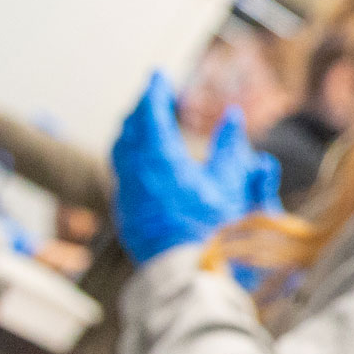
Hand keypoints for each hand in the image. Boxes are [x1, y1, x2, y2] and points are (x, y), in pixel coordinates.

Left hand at [110, 76, 278, 261]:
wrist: (191, 277)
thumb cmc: (217, 234)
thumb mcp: (233, 187)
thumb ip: (233, 150)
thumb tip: (232, 117)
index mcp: (161, 161)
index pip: (150, 113)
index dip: (154, 91)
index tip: (159, 75)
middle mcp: (136, 174)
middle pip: (129, 130)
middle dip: (141, 110)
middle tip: (153, 96)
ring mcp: (127, 196)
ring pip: (121, 152)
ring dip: (132, 133)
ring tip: (146, 124)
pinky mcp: (126, 215)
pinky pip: (122, 174)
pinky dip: (131, 156)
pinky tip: (143, 161)